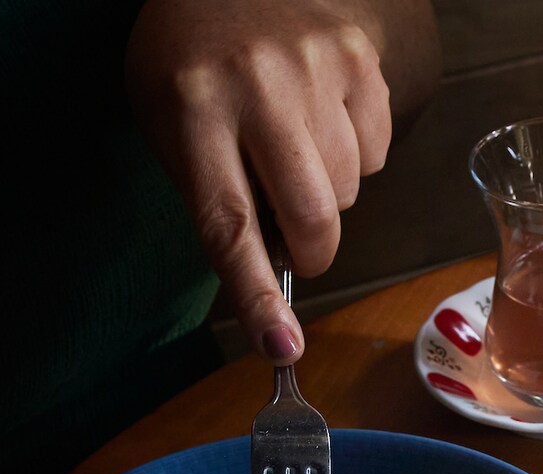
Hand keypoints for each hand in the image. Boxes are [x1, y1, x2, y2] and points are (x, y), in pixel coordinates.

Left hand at [126, 0, 398, 362]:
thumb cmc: (191, 61)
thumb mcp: (168, 123)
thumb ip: (213, 198)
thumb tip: (269, 287)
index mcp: (191, 109)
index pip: (228, 223)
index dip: (257, 294)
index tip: (280, 346)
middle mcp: (257, 86)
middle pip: (312, 218)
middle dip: (308, 250)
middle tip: (292, 239)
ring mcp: (316, 67)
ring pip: (348, 191)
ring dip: (325, 191)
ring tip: (292, 143)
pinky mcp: (360, 59)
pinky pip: (374, 152)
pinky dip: (350, 152)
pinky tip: (319, 116)